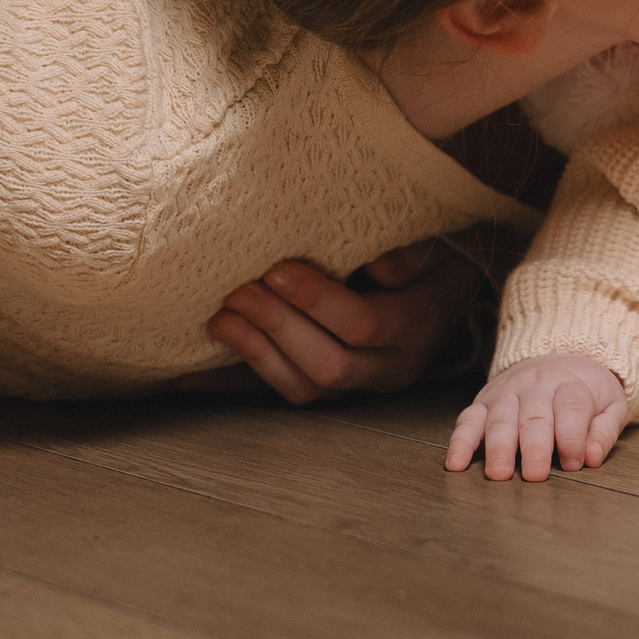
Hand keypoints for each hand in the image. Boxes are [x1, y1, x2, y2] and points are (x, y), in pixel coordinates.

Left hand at [187, 240, 480, 404]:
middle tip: (238, 291)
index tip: (277, 269)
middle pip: (329, 365)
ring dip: (256, 355)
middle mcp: (387, 367)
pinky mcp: (329, 391)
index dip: (316, 300)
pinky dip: (234, 384)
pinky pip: (279, 392)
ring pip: (305, 389)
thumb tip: (374, 267)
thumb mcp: (440, 245)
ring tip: (219, 319)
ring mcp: (358, 386)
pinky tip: (189, 377)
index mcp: (415, 327)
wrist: (450, 296)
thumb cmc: (437, 260)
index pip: (363, 325)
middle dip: (278, 329)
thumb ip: (411, 253)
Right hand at [444, 354, 627, 481]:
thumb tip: (592, 459)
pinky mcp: (483, 402)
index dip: (572, 435)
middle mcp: (535, 385)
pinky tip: (456, 464)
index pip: (571, 406)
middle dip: (534, 446)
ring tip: (498, 474)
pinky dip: (460, 441)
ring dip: (498, 447)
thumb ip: (605, 431)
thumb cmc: (587, 392)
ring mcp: (506, 393)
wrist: (560, 358)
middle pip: (534, 415)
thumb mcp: (610, 404)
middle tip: (535, 475)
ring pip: (500, 418)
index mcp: (570, 384)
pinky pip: (468, 419)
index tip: (574, 463)